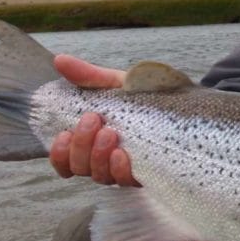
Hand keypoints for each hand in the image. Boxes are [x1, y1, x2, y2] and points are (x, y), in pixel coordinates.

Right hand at [48, 54, 137, 186]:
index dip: (59, 153)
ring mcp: (123, 168)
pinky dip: (119, 169)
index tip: (63, 133)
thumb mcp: (115, 83)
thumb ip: (88, 75)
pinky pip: (126, 180)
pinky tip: (121, 153)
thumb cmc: (142, 93)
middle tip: (92, 120)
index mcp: (91, 140)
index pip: (65, 160)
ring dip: (98, 156)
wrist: (180, 98)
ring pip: (99, 176)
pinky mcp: (145, 173)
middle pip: (80, 167)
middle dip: (81, 145)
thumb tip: (60, 60)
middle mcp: (103, 159)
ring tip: (109, 133)